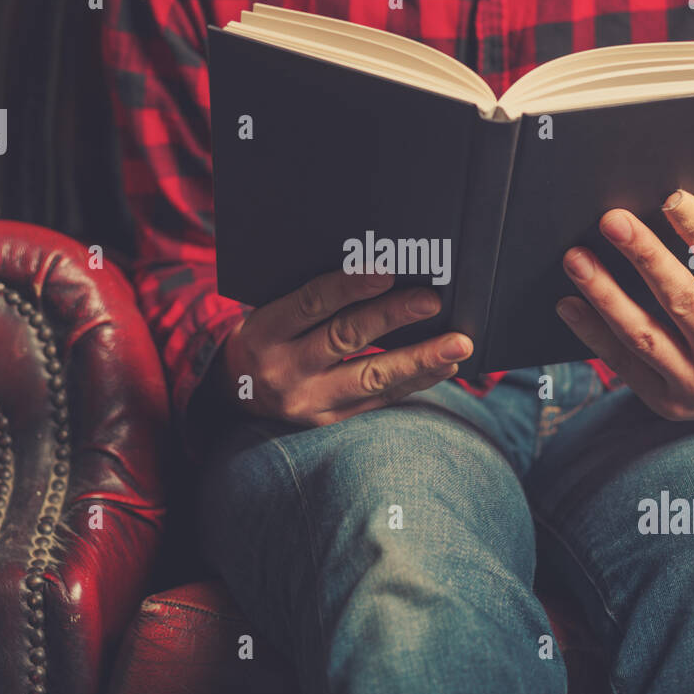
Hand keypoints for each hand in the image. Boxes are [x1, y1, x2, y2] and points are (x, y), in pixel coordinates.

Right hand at [212, 269, 473, 426]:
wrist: (235, 390)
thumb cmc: (268, 334)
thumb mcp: (271, 308)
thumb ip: (314, 295)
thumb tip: (383, 271)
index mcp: (265, 330)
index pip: (311, 302)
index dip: (350, 286)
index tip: (388, 271)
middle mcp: (284, 368)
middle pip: (345, 338)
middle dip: (393, 317)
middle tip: (433, 301)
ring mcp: (307, 401)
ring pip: (370, 377)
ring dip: (419, 360)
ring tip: (457, 345)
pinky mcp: (328, 422)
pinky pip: (379, 400)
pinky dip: (415, 381)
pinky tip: (444, 367)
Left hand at [556, 189, 693, 427]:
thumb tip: (674, 213)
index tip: (672, 197)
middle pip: (680, 300)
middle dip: (644, 255)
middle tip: (611, 219)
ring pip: (643, 335)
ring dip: (605, 294)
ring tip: (576, 259)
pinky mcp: (667, 403)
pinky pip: (622, 364)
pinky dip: (592, 333)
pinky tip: (568, 303)